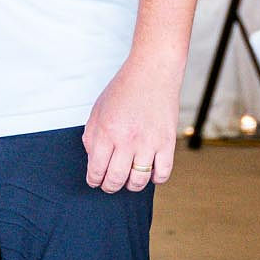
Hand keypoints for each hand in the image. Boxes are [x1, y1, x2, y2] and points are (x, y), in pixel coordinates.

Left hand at [82, 55, 182, 194]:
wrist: (153, 72)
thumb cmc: (124, 89)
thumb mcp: (98, 110)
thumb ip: (91, 136)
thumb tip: (93, 160)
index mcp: (106, 131)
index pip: (96, 169)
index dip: (94, 180)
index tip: (95, 181)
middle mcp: (126, 140)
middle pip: (116, 179)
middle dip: (109, 187)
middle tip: (109, 185)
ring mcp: (148, 143)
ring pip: (139, 181)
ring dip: (131, 186)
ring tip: (129, 180)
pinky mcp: (167, 142)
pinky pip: (162, 174)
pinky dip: (155, 179)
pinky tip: (149, 172)